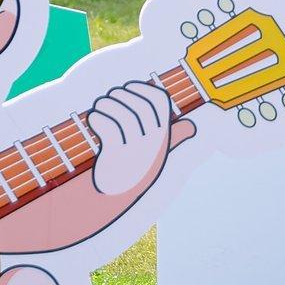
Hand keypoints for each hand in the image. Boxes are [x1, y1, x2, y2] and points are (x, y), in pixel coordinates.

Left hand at [87, 81, 192, 203]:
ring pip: (123, 116)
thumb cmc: (136, 167)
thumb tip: (191, 127)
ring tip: (99, 107)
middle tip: (108, 99)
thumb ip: (174, 137)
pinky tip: (94, 119)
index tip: (127, 88)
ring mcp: (136, 152)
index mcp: (162, 138)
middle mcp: (153, 144)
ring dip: (107, 105)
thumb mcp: (158, 153)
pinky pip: (109, 129)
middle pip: (139, 106)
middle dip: (120, 95)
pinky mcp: (117, 159)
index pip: (159, 101)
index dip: (142, 89)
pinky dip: (98, 119)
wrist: (115, 196)